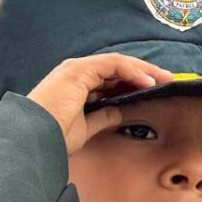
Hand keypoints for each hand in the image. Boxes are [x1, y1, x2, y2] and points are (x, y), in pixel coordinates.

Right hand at [25, 54, 172, 154]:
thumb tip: (121, 112)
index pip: (110, 79)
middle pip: (117, 68)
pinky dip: (133, 72)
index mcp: (75, 86)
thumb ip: (104, 116)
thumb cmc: (53, 136)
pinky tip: (148, 82)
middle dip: (143, 73)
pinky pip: (114, 65)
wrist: (34, 138)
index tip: (153, 91)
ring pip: (118, 63)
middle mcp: (76, 73)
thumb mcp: (86, 127)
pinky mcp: (80, 70)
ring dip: (143, 70)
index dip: (133, 83)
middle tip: (166, 80)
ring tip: (163, 79)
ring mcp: (77, 69)